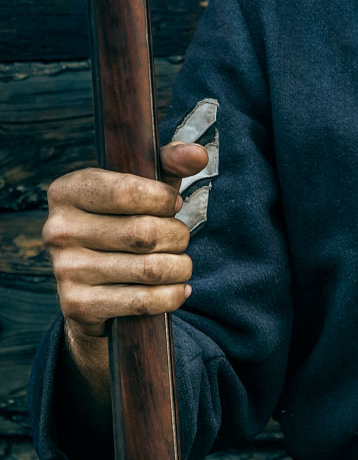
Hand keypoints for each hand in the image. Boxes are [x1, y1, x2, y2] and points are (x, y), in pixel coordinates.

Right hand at [44, 140, 209, 341]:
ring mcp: (65, 269)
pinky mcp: (77, 305)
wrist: (93, 282)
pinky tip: (178, 288)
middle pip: (144, 233)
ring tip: (180, 263)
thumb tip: (197, 154)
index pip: (127, 191)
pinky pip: (142, 301)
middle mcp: (58, 229)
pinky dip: (171, 295)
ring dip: (179, 266)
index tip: (173, 204)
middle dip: (177, 236)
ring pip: (149, 269)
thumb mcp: (144, 185)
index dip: (163, 199)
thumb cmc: (125, 220)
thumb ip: (170, 162)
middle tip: (179, 238)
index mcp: (67, 190)